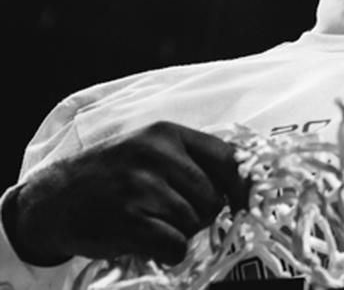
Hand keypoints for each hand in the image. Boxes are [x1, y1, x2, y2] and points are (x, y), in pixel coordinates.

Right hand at [3, 122, 247, 266]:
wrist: (53, 200)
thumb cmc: (113, 178)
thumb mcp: (151, 152)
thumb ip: (193, 161)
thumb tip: (246, 185)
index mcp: (168, 134)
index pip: (229, 158)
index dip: (243, 187)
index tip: (243, 203)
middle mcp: (156, 154)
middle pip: (213, 198)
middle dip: (202, 215)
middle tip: (172, 216)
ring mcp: (141, 187)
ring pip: (195, 223)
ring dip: (181, 233)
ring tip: (153, 224)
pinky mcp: (128, 220)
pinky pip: (175, 245)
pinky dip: (169, 252)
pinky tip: (149, 242)